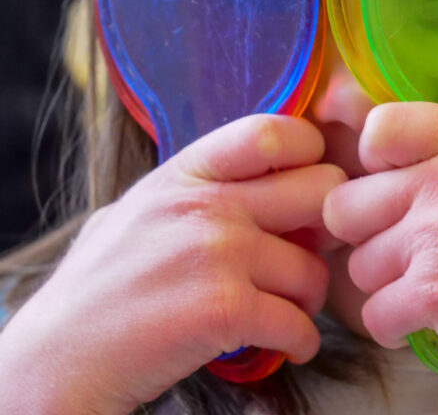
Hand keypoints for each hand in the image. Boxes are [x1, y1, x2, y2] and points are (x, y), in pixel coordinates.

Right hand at [0, 115, 345, 414]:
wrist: (55, 359)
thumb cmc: (102, 284)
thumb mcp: (142, 208)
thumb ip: (198, 186)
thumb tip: (259, 176)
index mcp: (187, 172)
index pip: (272, 133)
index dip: (309, 154)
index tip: (308, 186)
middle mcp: (208, 203)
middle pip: (321, 190)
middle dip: (327, 227)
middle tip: (311, 252)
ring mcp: (218, 252)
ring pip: (315, 268)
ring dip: (310, 298)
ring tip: (290, 311)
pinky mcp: (224, 309)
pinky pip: (299, 322)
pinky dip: (301, 341)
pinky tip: (287, 345)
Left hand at [322, 102, 437, 389]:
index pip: (381, 126)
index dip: (374, 159)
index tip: (393, 184)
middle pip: (345, 204)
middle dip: (364, 233)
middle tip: (395, 251)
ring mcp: (436, 233)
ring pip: (358, 265)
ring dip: (383, 285)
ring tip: (420, 294)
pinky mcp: (434, 291)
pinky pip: (375, 315)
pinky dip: (391, 327)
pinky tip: (420, 326)